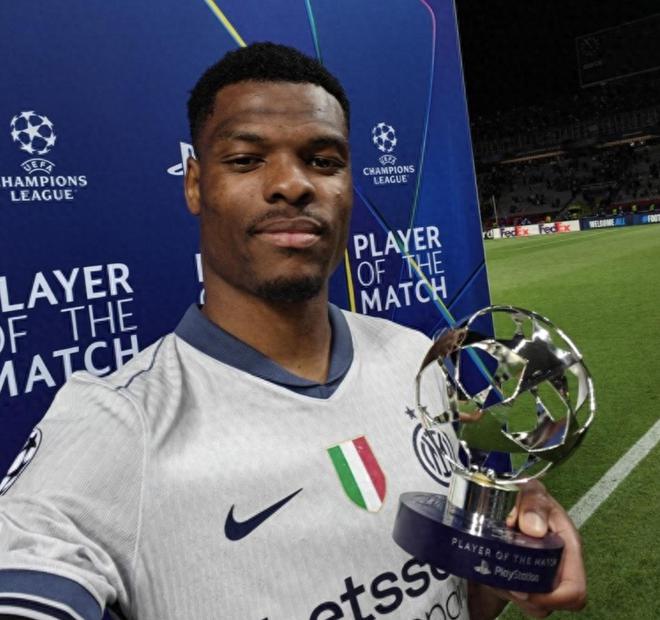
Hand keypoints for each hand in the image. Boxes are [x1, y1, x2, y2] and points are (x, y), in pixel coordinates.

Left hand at [496, 479, 586, 616]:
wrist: (508, 497)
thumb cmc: (528, 496)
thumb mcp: (531, 492)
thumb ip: (533, 504)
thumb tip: (534, 529)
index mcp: (568, 548)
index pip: (575, 590)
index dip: (555, 598)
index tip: (528, 590)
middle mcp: (559, 566)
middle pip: (551, 603)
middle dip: (527, 598)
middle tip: (506, 579)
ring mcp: (543, 574)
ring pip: (533, 604)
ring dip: (512, 593)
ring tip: (498, 570)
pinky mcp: (527, 578)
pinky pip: (518, 596)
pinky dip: (503, 588)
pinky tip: (494, 569)